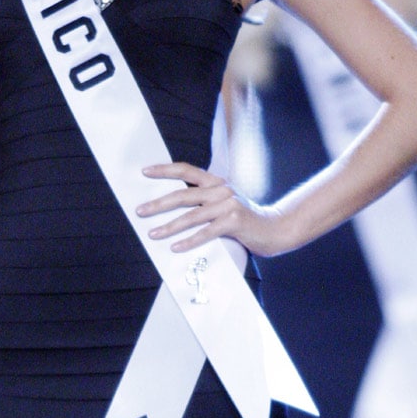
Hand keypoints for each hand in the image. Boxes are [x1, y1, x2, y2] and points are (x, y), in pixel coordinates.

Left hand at [137, 161, 285, 255]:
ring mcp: (229, 205)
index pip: (187, 171)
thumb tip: (172, 205)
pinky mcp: (234, 222)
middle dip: (158, 203)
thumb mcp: (225, 203)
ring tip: (152, 234)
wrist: (276, 230)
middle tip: (140, 211)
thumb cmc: (245, 219)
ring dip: (169, 226)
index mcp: (217, 182)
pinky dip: (189, 241)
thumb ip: (205, 201)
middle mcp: (221, 190)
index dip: (165, 170)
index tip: (145, 171)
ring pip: (192, 216)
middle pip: (183, 195)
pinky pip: (206, 232)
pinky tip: (175, 247)